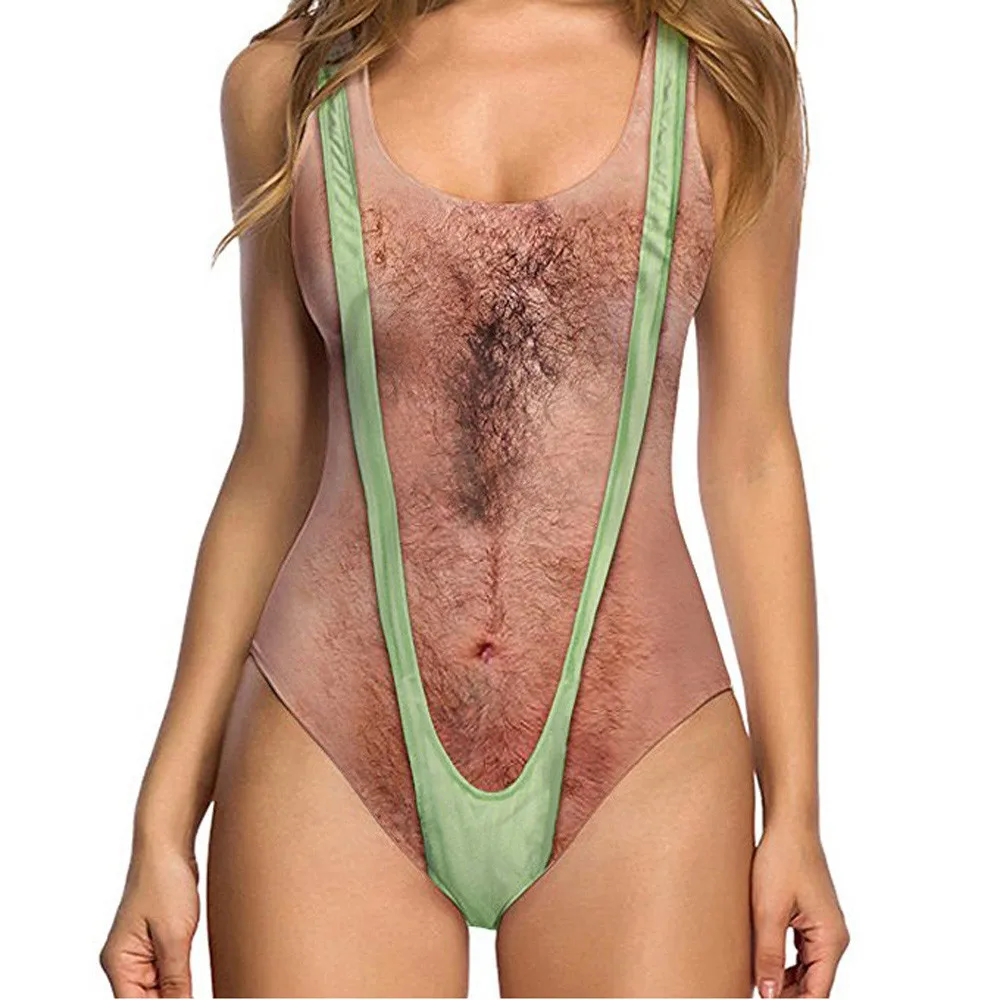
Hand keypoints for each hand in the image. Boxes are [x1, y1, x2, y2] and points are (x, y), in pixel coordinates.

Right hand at [100, 843, 199, 997]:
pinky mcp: (155, 945)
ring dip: (177, 992)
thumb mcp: (175, 936)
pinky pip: (166, 974)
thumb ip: (176, 980)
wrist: (168, 845)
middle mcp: (124, 963)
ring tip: (194, 979)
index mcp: (119, 964)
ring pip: (157, 991)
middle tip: (196, 992)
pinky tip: (194, 980)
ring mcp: (139, 954)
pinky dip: (180, 979)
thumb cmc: (164, 881)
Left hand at [751, 823, 848, 996]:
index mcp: (830, 939)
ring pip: (807, 971)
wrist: (788, 824)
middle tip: (755, 994)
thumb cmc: (781, 860)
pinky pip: (801, 953)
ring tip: (756, 982)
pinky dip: (784, 963)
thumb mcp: (768, 910)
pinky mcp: (811, 918)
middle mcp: (833, 937)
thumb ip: (769, 955)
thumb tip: (768, 995)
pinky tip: (762, 964)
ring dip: (784, 981)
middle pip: (814, 985)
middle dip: (787, 995)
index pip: (818, 993)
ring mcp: (823, 928)